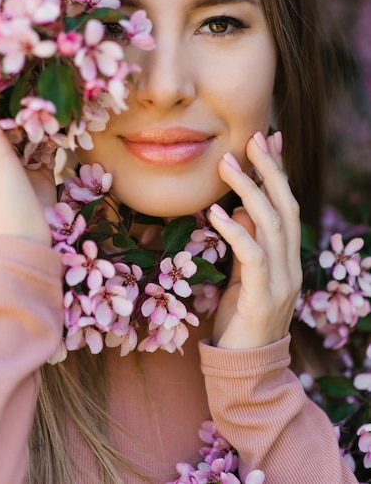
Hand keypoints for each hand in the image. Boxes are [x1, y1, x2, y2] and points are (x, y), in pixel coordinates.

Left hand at [0, 32, 55, 244]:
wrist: (24, 242)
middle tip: (25, 30)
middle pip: (4, 95)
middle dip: (12, 66)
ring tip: (51, 58)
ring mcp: (21, 154)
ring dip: (39, 89)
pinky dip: (59, 121)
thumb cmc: (2, 198)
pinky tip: (72, 105)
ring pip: (30, 113)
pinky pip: (51, 137)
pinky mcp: (42, 167)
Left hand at [209, 131, 301, 348]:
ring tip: (227, 163)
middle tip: (254, 137)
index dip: (278, 172)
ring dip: (250, 189)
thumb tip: (238, 211)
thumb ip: (245, 244)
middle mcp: (291, 264)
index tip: (268, 141)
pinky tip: (215, 212)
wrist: (246, 368)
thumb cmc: (240, 319)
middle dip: (270, 169)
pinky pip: (252, 255)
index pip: (286, 206)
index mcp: (287, 257)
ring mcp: (282, 281)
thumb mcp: (242, 276)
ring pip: (271, 224)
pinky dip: (234, 231)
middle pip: (286, 207)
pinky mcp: (264, 297)